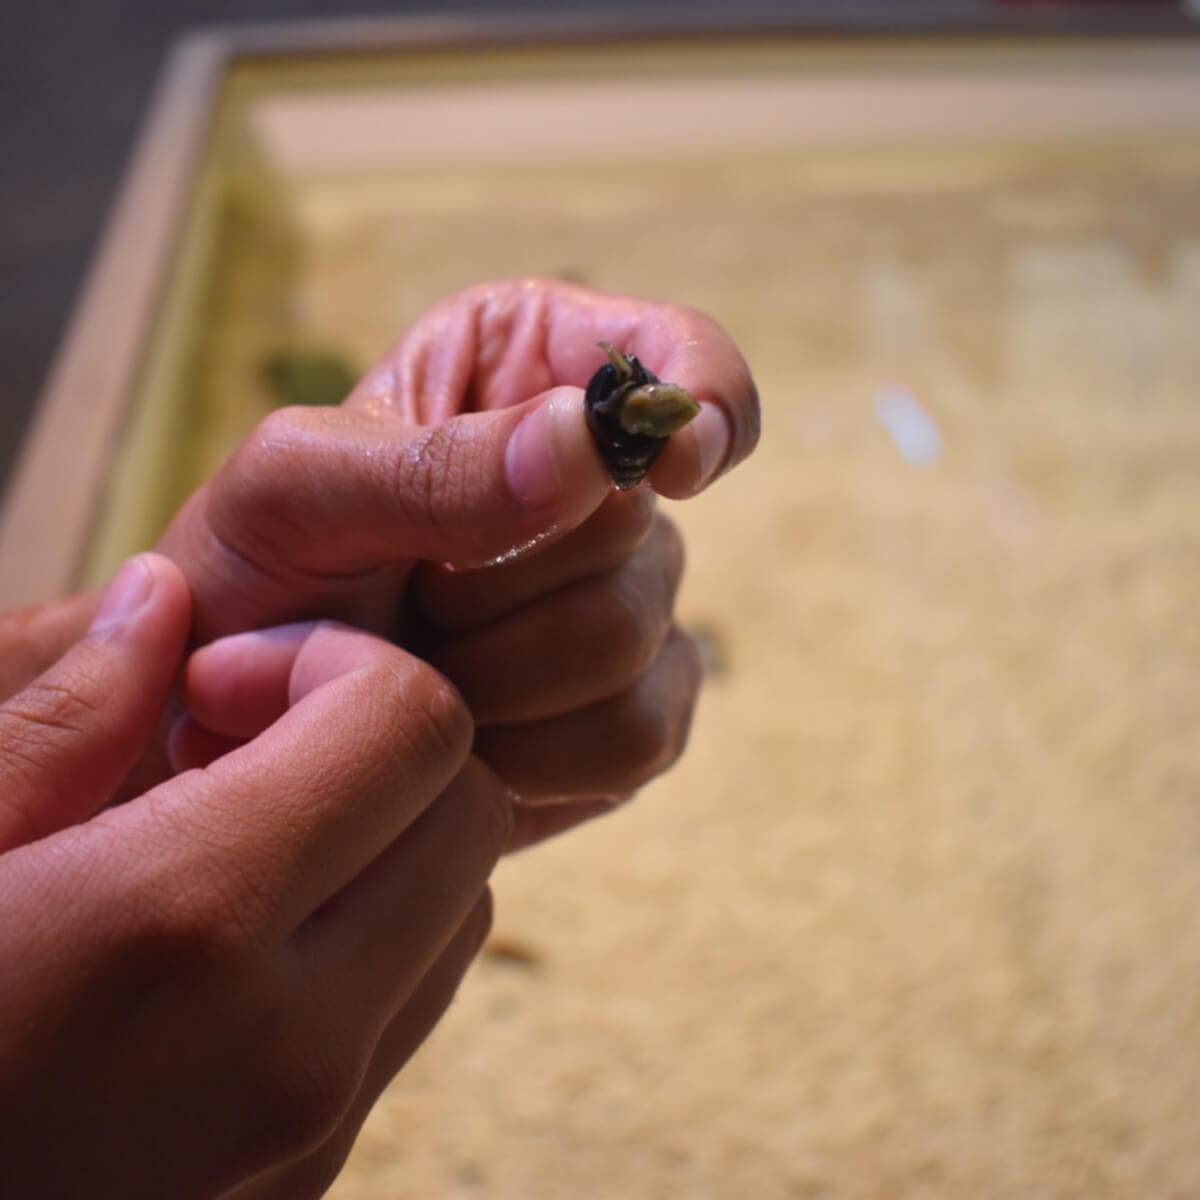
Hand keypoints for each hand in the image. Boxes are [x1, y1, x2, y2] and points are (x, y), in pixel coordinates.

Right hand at [0, 555, 508, 1198]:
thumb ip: (66, 715)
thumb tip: (159, 596)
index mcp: (186, 923)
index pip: (417, 725)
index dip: (335, 663)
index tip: (218, 684)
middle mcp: (288, 1040)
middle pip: (472, 810)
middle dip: (381, 739)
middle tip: (233, 746)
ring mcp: (311, 1129)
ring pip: (464, 905)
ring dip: (386, 834)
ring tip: (234, 835)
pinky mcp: (308, 1179)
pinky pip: (413, 1003)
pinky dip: (373, 928)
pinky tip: (239, 931)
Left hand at [156, 279, 758, 813]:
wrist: (237, 720)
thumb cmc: (253, 573)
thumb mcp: (295, 489)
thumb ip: (433, 462)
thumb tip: (592, 446)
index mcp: (531, 376)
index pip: (679, 354)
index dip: (701, 401)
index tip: (669, 468)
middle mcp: (598, 489)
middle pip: (648, 530)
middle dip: (509, 591)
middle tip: (409, 604)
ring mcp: (629, 605)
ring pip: (644, 644)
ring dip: (510, 683)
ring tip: (423, 675)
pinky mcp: (632, 709)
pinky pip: (639, 737)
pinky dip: (541, 757)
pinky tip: (470, 749)